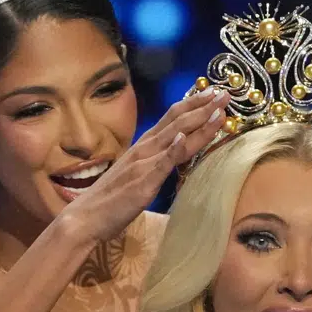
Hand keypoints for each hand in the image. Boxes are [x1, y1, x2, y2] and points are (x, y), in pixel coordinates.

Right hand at [60, 89, 229, 244]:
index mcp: (144, 146)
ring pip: (174, 137)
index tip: (214, 94)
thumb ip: (155, 162)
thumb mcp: (138, 174)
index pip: (172, 119)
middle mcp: (144, 149)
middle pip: (177, 121)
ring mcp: (143, 164)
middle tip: (226, 93)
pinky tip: (183, 137)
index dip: (194, 105)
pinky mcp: (142, 182)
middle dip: (203, 107)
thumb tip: (174, 154)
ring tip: (218, 110)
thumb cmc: (111, 200)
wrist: (85, 217)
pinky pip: (160, 164)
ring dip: (197, 122)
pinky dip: (172, 149)